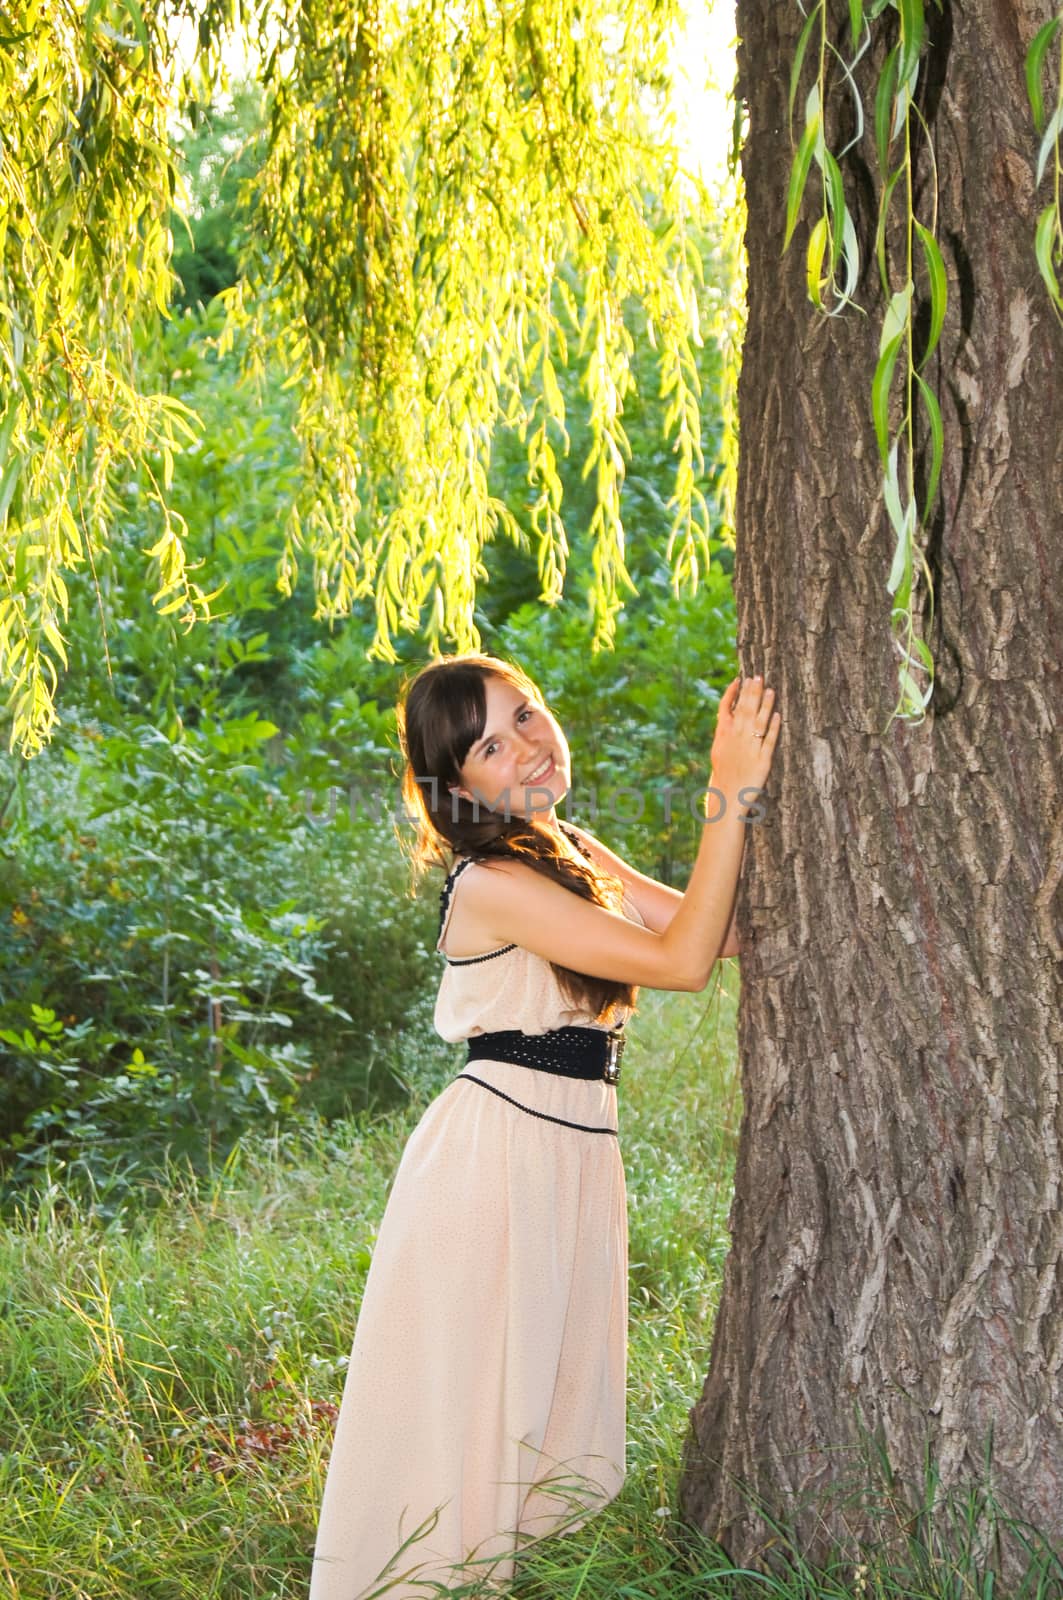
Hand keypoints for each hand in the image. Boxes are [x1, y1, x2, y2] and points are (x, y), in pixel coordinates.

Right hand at [709, 674, 780, 811]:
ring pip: (758, 722)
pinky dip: (774, 727)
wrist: (727, 798)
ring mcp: (749, 749)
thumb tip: (725, 714)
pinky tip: (778, 715)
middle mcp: (735, 739)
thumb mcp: (717, 751)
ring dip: (764, 705)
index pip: (725, 708)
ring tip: (770, 690)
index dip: (732, 692)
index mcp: (722, 735)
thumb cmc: (722, 775)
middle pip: (744, 710)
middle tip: (758, 677)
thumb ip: (723, 732)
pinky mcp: (763, 760)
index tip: (739, 679)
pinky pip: (769, 740)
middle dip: (751, 692)